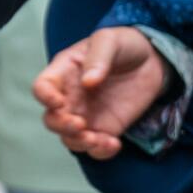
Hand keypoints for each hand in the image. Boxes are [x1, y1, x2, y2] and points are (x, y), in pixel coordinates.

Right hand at [33, 27, 171, 160]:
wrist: (150, 61)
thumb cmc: (123, 44)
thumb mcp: (109, 40)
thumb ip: (98, 58)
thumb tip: (88, 82)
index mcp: (64, 72)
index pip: (42, 87)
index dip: (45, 97)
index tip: (59, 102)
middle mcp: (70, 97)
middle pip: (51, 120)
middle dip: (61, 126)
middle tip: (80, 124)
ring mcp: (86, 116)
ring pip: (70, 138)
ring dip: (80, 143)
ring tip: (99, 139)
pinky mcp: (105, 129)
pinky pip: (95, 148)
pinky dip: (101, 151)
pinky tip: (115, 143)